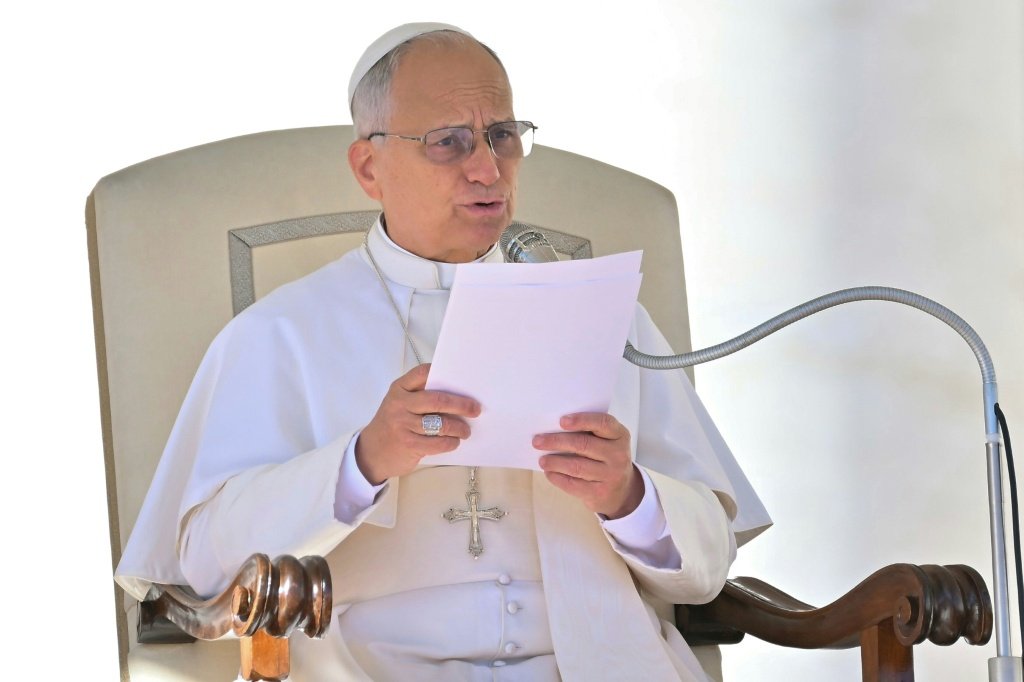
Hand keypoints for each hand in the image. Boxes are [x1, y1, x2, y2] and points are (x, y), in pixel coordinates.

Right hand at [355, 364, 480, 484]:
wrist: (371, 452)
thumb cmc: (392, 424)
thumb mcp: (399, 404)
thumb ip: (419, 395)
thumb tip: (457, 393)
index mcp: (399, 388)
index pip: (423, 373)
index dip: (443, 373)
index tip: (462, 379)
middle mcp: (399, 404)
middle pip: (437, 400)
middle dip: (461, 404)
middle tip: (475, 409)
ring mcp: (402, 424)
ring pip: (441, 424)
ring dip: (459, 428)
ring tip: (465, 430)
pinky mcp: (408, 444)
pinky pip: (438, 443)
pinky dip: (451, 442)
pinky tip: (454, 441)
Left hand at [533, 412, 642, 518]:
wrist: (621, 491)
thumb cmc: (605, 458)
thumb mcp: (606, 442)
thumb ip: (588, 433)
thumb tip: (552, 429)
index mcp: (620, 435)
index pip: (603, 423)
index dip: (582, 420)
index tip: (561, 421)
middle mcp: (619, 455)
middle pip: (584, 444)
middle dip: (557, 441)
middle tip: (537, 441)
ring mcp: (612, 475)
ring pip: (576, 466)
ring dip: (554, 462)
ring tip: (542, 460)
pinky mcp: (600, 493)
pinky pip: (573, 484)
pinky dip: (557, 478)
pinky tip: (549, 473)